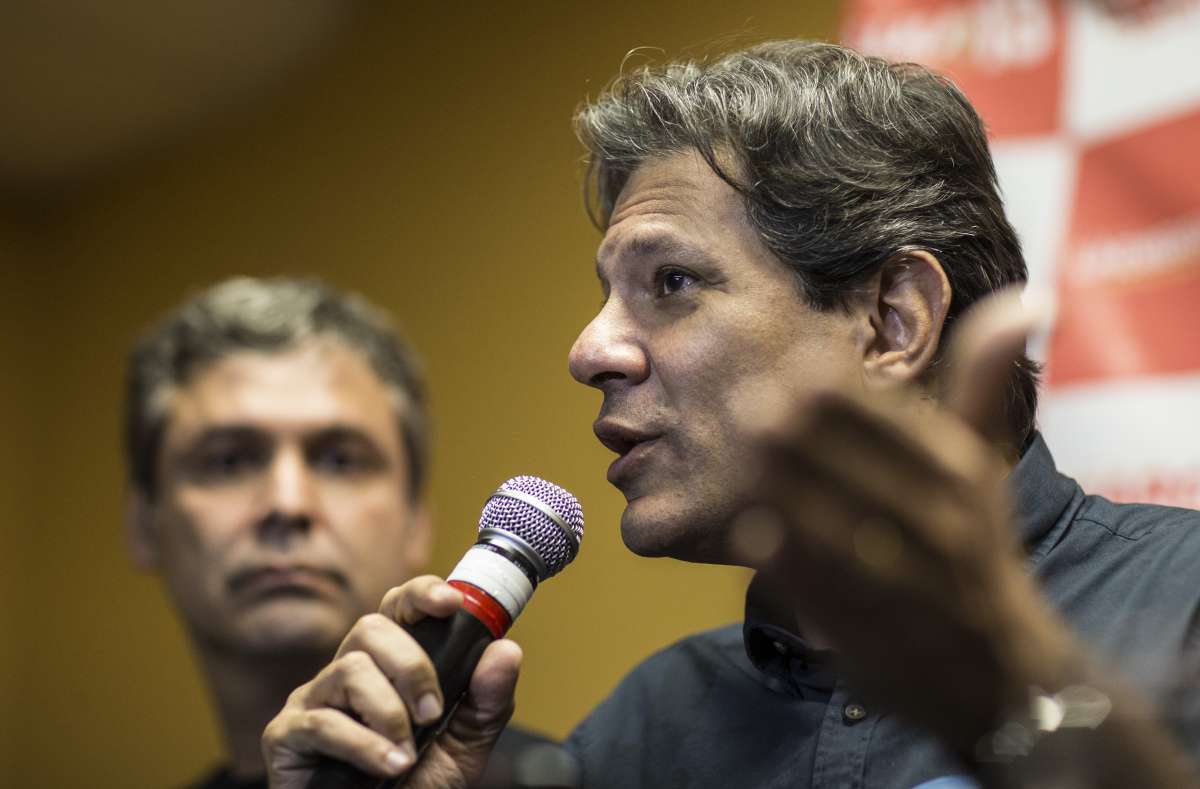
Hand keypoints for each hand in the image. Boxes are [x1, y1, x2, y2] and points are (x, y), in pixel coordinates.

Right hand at [262, 575, 521, 788]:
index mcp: (387, 666)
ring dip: (390, 712)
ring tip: (406, 754)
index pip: (397, 608)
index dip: (420, 594)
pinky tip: (387, 767)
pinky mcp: (287, 736)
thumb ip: (486, 702)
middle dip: (411, 666)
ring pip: (350, 668)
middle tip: (432, 712)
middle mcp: (346, 674)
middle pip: (370, 627)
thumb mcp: (463, 748)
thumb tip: (506, 650)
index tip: (450, 603)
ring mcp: (313, 701)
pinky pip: (323, 721)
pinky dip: (364, 745)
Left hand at [742, 290, 1078, 755]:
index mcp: (953, 466)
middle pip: (806, 438)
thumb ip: (983, 383)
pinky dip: (762, 538)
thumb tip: (1025, 297)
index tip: (782, 371)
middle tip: (738, 405)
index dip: (803, 376)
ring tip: (733, 454)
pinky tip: (748, 523)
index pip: (855, 395)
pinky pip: (788, 565)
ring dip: (755, 473)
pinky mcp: (853, 619)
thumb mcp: (985, 468)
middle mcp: (927, 514)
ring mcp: (889, 572)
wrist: (998, 674)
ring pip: (789, 498)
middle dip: (764, 418)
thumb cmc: (977, 550)